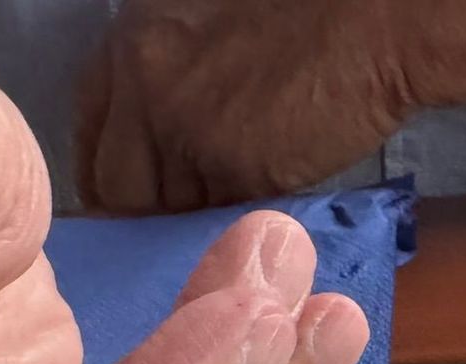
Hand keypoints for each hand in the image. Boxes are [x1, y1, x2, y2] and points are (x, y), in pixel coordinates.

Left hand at [76, 0, 465, 212]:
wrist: (375, 22)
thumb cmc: (314, 19)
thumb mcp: (212, 33)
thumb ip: (175, 80)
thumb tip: (168, 152)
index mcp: (134, 42)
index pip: (90, 134)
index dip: (110, 179)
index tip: (132, 209)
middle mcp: (140, 80)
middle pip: (115, 184)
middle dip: (144, 218)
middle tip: (177, 240)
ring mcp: (179, 125)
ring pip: (163, 213)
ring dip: (193, 232)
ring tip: (229, 234)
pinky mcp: (227, 165)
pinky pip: (214, 223)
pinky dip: (233, 234)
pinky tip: (258, 228)